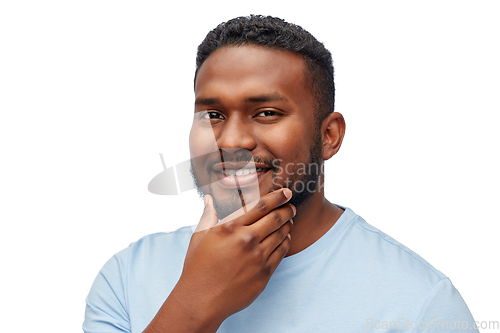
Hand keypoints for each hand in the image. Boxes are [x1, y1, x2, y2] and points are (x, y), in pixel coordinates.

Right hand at [173, 188, 294, 329]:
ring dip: (288, 224)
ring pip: (281, 234)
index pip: (260, 206)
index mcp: (230, 228)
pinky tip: (285, 238)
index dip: (276, 197)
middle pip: (275, 218)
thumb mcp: (198, 238)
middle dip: (287, 209)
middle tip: (291, 205)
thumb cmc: (197, 268)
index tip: (286, 192)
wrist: (201, 301)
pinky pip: (281, 252)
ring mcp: (257, 257)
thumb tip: (209, 199)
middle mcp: (246, 240)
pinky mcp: (264, 273)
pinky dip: (286, 242)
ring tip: (289, 220)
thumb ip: (208, 216)